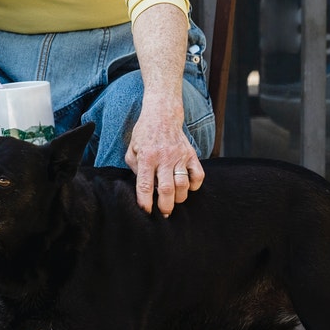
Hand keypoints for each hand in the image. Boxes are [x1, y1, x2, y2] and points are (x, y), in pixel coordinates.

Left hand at [124, 101, 202, 215]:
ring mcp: (179, 156)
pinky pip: (198, 175)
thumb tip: (143, 187)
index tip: (146, 212)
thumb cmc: (144, 135)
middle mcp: (164, 158)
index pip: (145, 185)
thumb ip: (134, 168)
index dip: (145, 202)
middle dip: (165, 206)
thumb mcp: (131, 150)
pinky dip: (195, 185)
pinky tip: (188, 188)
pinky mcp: (191, 155)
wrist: (162, 116)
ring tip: (174, 201)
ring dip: (179, 197)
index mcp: (146, 157)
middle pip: (167, 189)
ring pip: (183, 184)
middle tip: (164, 214)